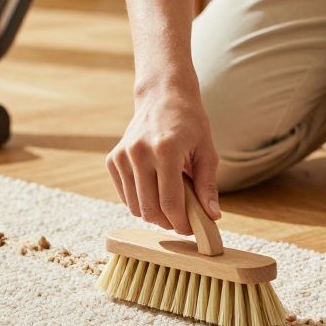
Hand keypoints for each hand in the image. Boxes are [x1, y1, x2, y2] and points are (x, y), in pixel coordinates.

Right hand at [107, 82, 220, 234]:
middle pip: (150, 209)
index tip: (192, 229)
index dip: (182, 223)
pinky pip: (125, 196)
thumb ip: (208, 185)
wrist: (163, 96)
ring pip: (134, 207)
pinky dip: (140, 202)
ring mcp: (122, 156)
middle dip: (168, 223)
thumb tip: (212, 217)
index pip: (170, 202)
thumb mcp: (206, 151)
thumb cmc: (190, 123)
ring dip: (153, 214)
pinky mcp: (113, 159)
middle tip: (182, 222)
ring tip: (170, 205)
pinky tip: (155, 192)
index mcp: (165, 150)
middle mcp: (139, 153)